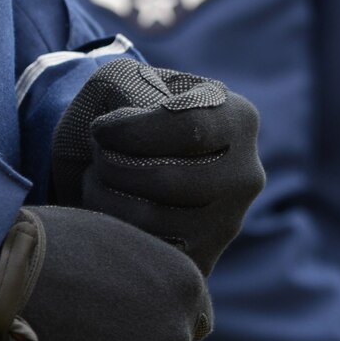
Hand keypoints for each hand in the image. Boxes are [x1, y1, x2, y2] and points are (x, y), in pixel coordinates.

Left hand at [51, 60, 263, 274]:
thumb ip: (133, 89)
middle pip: (169, 179)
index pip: (190, 128)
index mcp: (240, 120)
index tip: (100, 128)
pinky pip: (147, 253)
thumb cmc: (143, 111)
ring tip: (94, 179)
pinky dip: (112, 231)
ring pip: (152, 220)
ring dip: (105, 198)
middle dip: (114, 165)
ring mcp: (228, 223)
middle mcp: (245, 175)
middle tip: (94, 156)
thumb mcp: (144, 82)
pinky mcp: (202, 258)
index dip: (130, 130)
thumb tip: (118, 124)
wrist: (157, 155)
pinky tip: (103, 209)